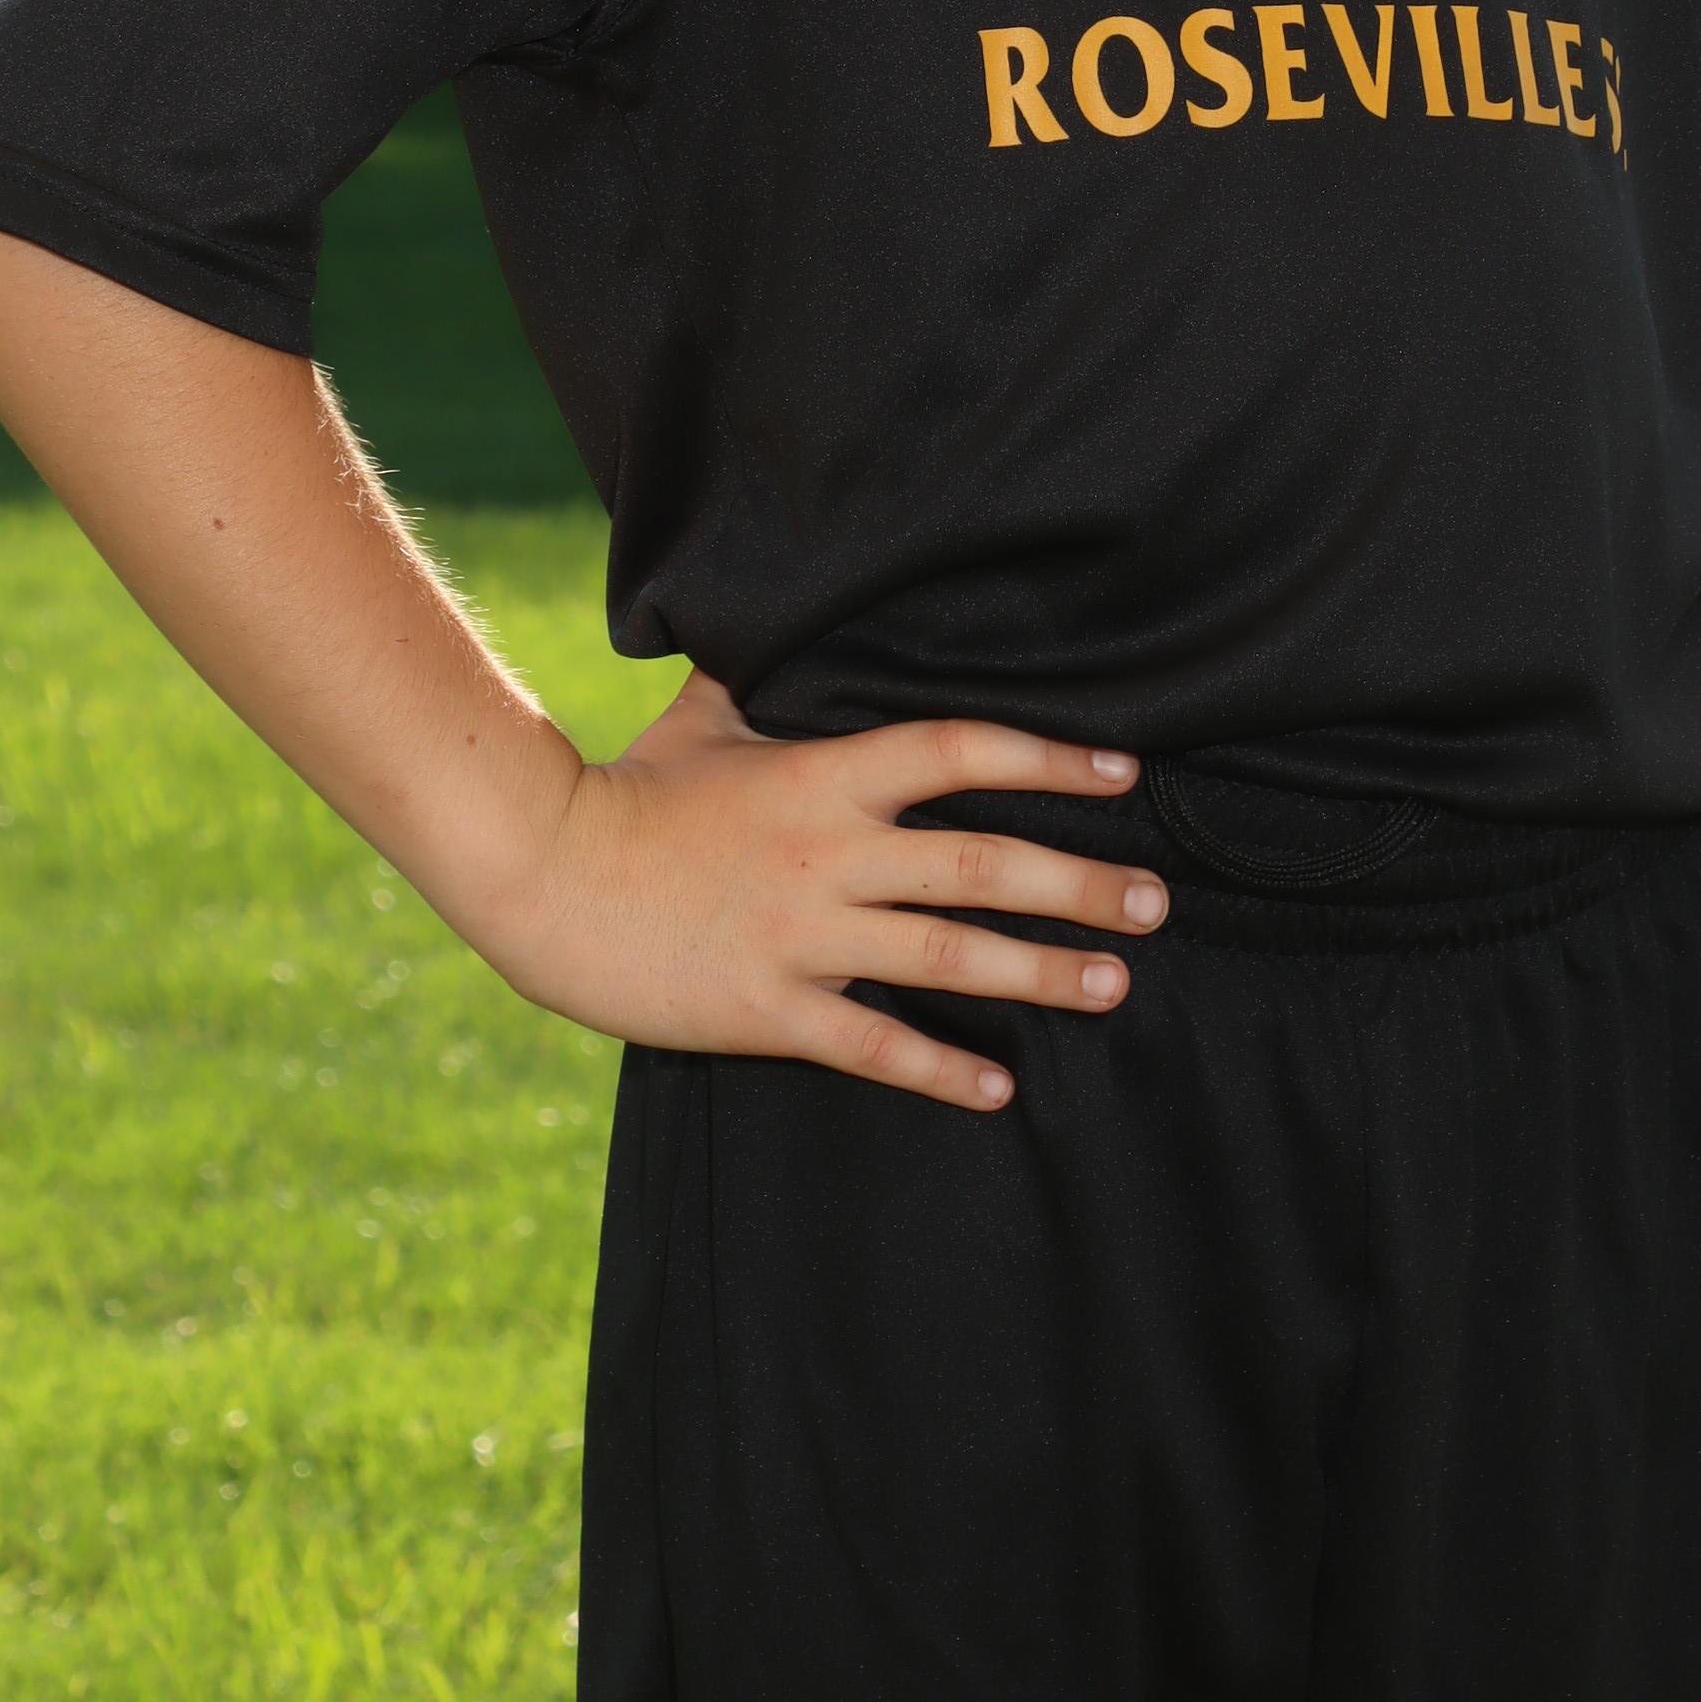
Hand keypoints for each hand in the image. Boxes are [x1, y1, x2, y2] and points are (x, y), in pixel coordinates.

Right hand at [473, 673, 1167, 1111]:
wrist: (545, 874)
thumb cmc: (628, 789)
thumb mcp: (704, 715)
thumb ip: (766, 680)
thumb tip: (790, 615)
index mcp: (823, 774)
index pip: (959, 753)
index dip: (1048, 758)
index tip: (1123, 773)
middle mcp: (830, 853)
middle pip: (982, 863)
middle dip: (1079, 882)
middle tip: (1155, 901)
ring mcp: (803, 935)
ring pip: (948, 955)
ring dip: (1040, 971)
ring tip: (1114, 984)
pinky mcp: (769, 1008)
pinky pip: (874, 1043)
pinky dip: (941, 1068)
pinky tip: (999, 1086)